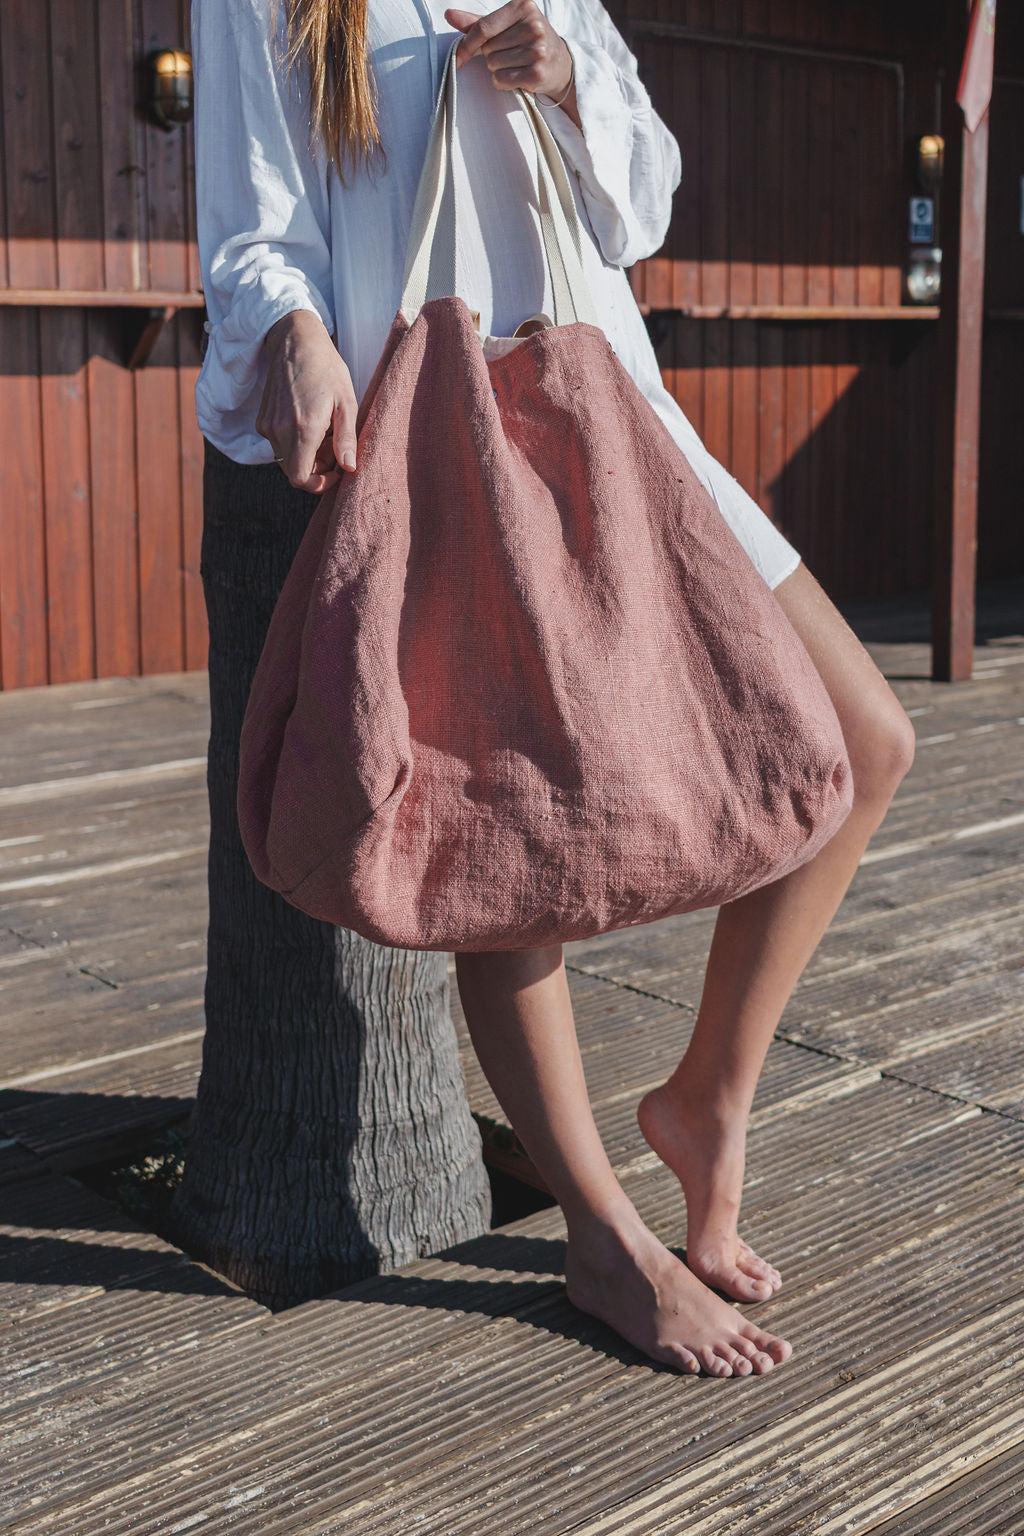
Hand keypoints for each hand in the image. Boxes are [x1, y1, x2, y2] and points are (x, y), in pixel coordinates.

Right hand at [257, 309, 358, 493]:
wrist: (294, 341)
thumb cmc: (326, 368)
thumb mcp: (346, 402)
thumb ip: (346, 439)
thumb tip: (349, 468)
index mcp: (303, 428)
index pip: (301, 478)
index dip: (318, 484)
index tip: (336, 473)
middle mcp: (279, 430)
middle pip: (294, 472)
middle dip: (316, 469)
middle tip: (335, 448)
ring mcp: (267, 425)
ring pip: (286, 459)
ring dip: (307, 456)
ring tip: (325, 432)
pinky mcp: (262, 420)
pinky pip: (279, 445)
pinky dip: (295, 444)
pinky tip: (310, 423)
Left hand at [445, 1, 572, 100]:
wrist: (560, 63)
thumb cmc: (528, 41)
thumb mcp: (507, 25)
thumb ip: (478, 22)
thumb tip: (449, 15)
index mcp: (523, 6)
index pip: (484, 27)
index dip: (467, 44)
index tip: (458, 57)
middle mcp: (533, 25)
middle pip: (488, 49)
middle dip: (492, 55)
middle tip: (511, 53)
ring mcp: (537, 49)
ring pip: (494, 65)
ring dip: (499, 69)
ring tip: (517, 63)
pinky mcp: (537, 72)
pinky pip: (502, 80)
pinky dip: (504, 81)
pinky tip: (518, 75)